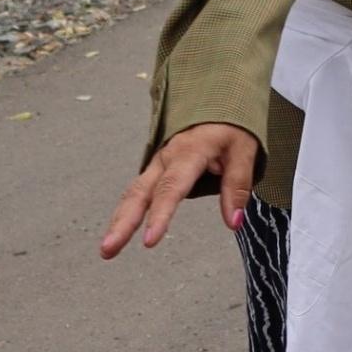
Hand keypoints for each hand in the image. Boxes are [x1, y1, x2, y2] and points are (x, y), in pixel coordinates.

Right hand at [100, 122, 260, 258]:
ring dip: (118, 221)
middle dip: (123, 223)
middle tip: (107, 250)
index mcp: (189, 151)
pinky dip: (125, 211)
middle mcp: (167, 158)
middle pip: (140, 193)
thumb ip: (237, 187)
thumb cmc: (232, 126)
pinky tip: (118, 231)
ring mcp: (158, 163)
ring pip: (133, 193)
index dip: (160, 215)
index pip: (171, 187)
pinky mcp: (156, 168)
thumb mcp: (244, 150)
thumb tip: (234, 223)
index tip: (149, 241)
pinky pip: (138, 191)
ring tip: (106, 250)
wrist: (219, 100)